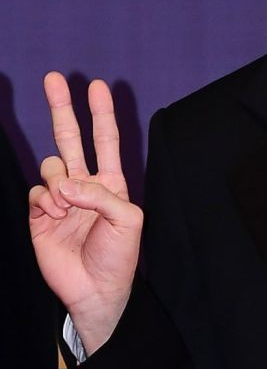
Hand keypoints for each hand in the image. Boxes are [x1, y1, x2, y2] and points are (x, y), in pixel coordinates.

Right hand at [29, 72, 142, 355]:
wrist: (96, 290)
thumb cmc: (119, 257)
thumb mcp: (128, 222)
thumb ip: (101, 196)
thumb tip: (66, 184)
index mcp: (111, 183)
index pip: (105, 140)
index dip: (101, 113)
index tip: (96, 85)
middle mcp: (85, 185)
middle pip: (71, 138)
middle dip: (62, 108)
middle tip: (53, 78)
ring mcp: (61, 199)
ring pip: (51, 166)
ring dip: (57, 180)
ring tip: (65, 206)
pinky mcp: (40, 215)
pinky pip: (37, 192)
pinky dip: (44, 200)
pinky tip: (53, 215)